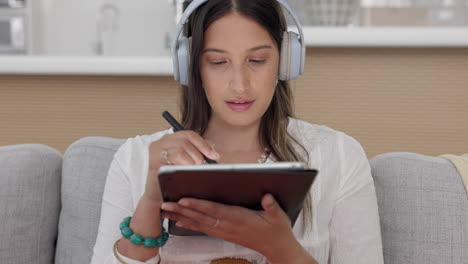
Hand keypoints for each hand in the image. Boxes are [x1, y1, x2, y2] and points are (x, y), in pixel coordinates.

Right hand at [144, 131, 219, 201]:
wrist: (156, 193)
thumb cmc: (172, 176)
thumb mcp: (185, 161)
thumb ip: (197, 153)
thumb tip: (215, 154)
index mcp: (169, 139)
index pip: (189, 135)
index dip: (204, 145)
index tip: (215, 156)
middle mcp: (160, 143)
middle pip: (185, 142)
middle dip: (198, 156)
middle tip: (203, 167)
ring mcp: (154, 153)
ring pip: (179, 152)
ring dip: (190, 163)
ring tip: (194, 172)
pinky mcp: (152, 165)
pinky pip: (170, 164)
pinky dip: (181, 169)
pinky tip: (186, 175)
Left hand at [160, 193, 302, 261]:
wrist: (276, 248)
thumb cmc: (277, 230)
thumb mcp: (279, 217)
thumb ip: (271, 206)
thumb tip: (266, 196)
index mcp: (239, 218)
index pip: (214, 210)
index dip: (198, 205)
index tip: (183, 200)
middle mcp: (228, 225)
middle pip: (201, 216)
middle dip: (181, 210)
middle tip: (164, 205)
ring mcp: (225, 231)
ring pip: (199, 223)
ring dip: (181, 217)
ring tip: (166, 212)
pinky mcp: (224, 235)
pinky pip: (204, 229)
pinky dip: (190, 225)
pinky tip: (180, 222)